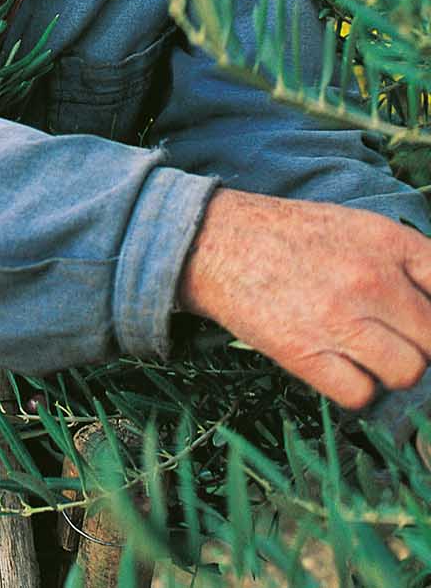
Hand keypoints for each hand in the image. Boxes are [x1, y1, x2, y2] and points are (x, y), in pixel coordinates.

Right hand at [177, 188, 430, 409]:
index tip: (418, 323)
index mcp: (385, 240)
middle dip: (418, 343)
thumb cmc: (287, 236)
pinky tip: (337, 365)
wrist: (213, 241)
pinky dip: (355, 387)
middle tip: (390, 336)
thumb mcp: (354, 227)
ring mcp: (338, 318)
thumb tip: (430, 306)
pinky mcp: (305, 353)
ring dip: (389, 369)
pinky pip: (361, 395)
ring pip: (407, 372)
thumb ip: (403, 261)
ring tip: (362, 351)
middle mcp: (370, 278)